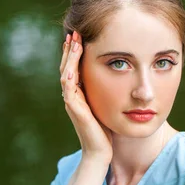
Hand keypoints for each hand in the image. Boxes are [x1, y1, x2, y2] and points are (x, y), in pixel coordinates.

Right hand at [60, 31, 112, 162]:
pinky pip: (68, 89)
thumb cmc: (106, 131)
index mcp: (80, 94)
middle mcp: (73, 97)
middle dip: (70, 50)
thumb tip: (119, 76)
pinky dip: (69, 76)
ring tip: (73, 42)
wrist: (101, 153)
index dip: (76, 52)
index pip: (74, 68)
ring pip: (65, 74)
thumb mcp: (108, 105)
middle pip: (67, 67)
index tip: (81, 36)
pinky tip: (73, 65)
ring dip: (69, 58)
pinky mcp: (75, 110)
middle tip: (73, 32)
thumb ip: (107, 92)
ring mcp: (71, 103)